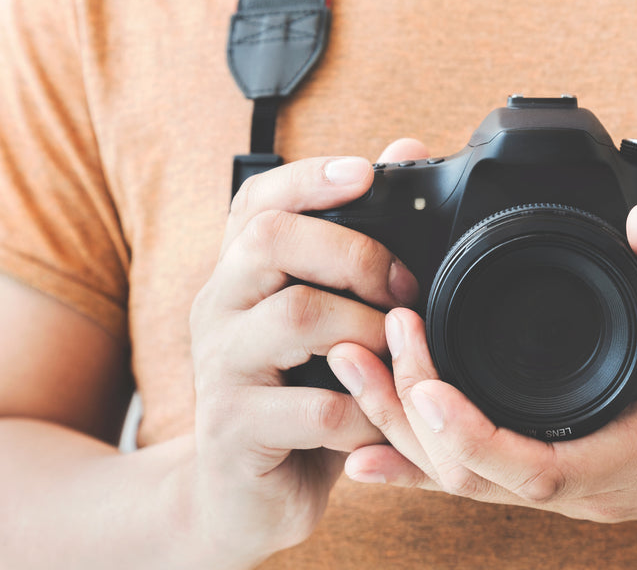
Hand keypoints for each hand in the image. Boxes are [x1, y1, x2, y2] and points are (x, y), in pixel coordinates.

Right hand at [186, 143, 425, 564]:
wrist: (239, 495)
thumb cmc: (298, 395)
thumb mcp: (325, 320)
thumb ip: (359, 245)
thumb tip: (407, 151)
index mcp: (241, 274)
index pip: (258, 201)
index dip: (309, 179)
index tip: (366, 173)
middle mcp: (220, 308)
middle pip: (272, 240)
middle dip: (355, 252)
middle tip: (404, 288)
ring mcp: (221, 369)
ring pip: (295, 316)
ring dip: (368, 329)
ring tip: (397, 354)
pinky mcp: (236, 432)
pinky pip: (315, 409)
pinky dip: (367, 411)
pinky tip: (382, 419)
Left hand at [327, 203, 636, 533]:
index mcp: (625, 456)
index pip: (532, 468)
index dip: (468, 434)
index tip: (424, 383)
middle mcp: (584, 484)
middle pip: (472, 474)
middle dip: (408, 411)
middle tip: (369, 337)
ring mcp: (565, 490)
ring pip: (462, 479)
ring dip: (401, 426)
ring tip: (352, 364)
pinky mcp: (556, 478)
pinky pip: (476, 477)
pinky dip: (417, 459)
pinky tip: (368, 447)